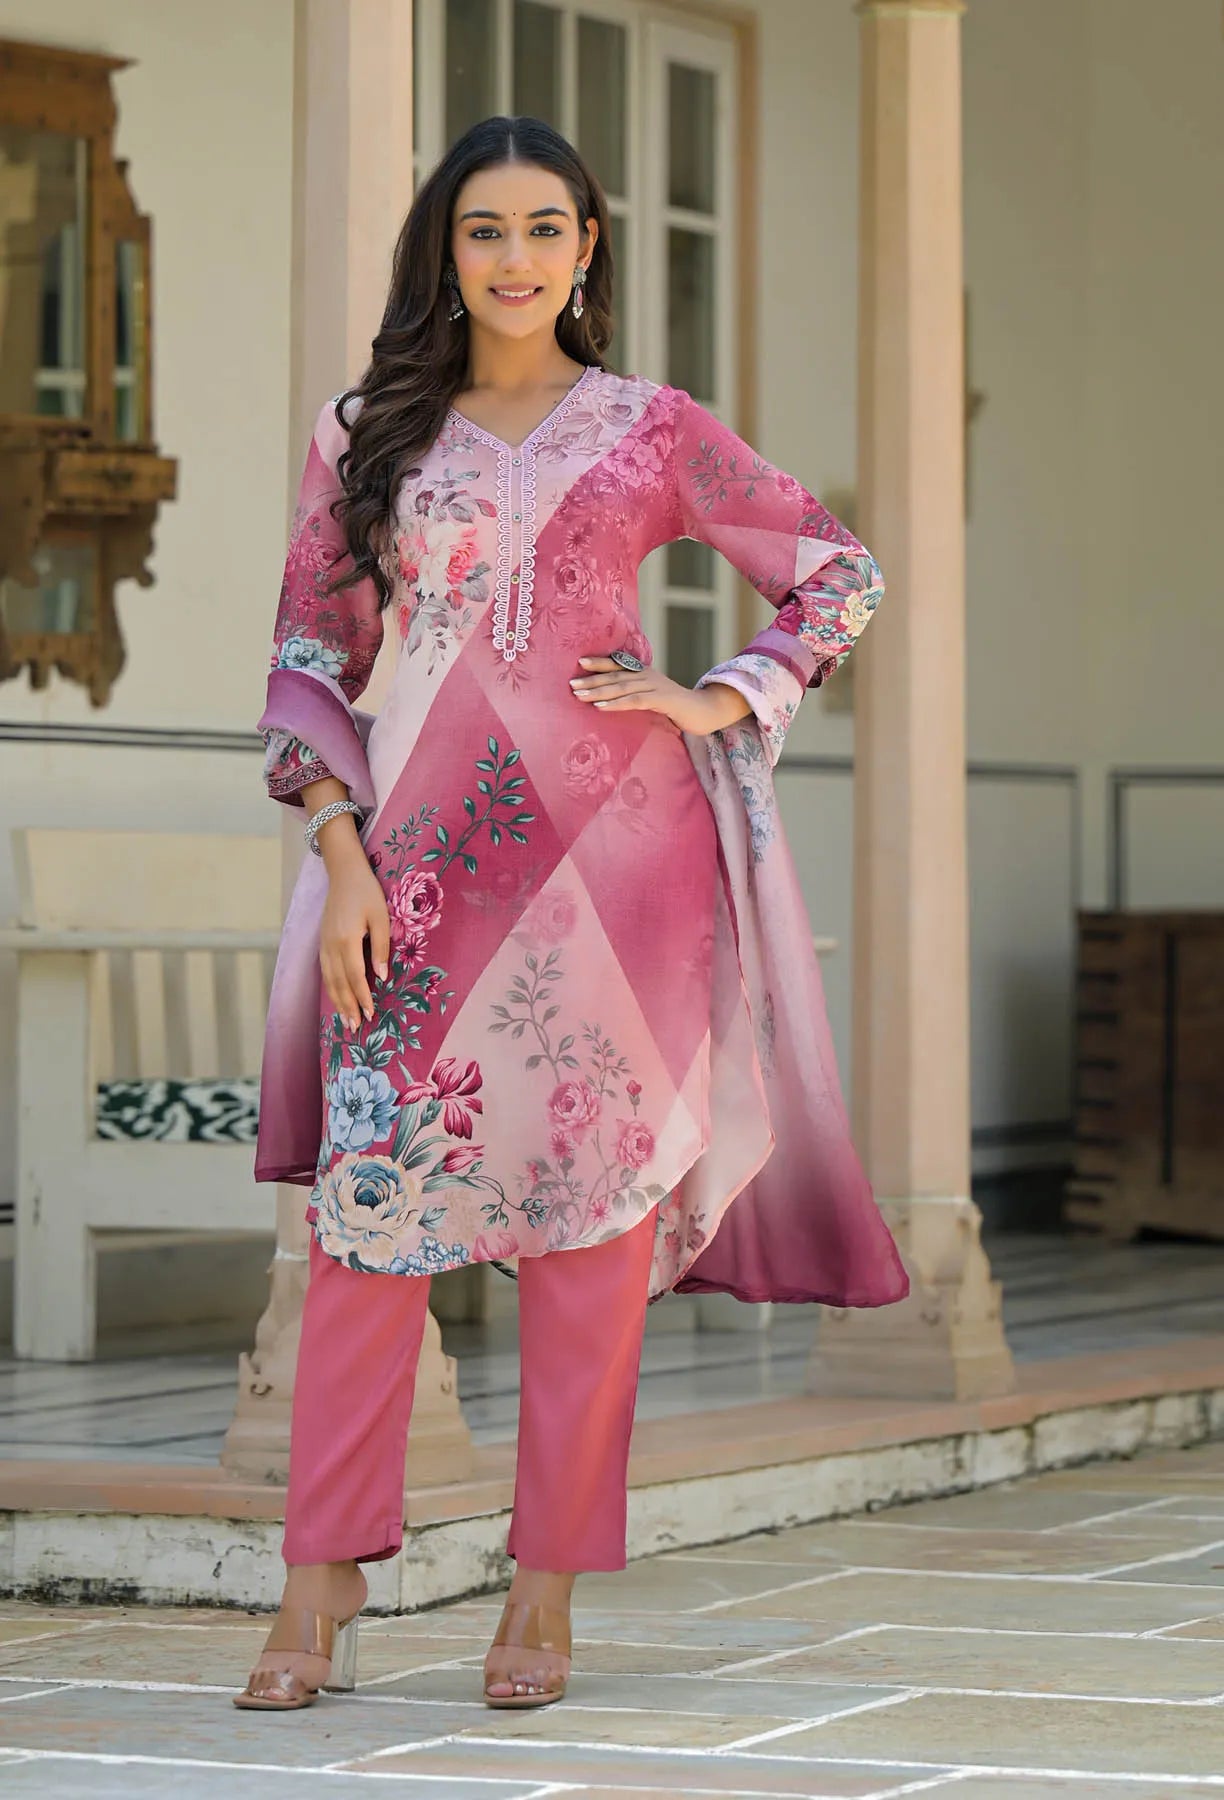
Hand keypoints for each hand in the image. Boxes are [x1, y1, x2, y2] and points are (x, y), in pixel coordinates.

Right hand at [318, 839, 390, 1032]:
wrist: (344, 873)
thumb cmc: (367, 893)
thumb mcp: (381, 917)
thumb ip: (380, 947)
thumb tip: (382, 976)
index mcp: (347, 940)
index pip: (355, 976)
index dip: (362, 997)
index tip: (370, 1014)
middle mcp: (331, 946)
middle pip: (338, 983)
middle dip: (348, 1006)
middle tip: (356, 1027)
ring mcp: (323, 944)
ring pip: (329, 980)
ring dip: (337, 1001)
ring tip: (345, 1020)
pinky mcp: (322, 942)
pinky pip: (325, 971)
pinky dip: (330, 987)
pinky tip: (336, 997)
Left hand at [569, 657, 749, 734]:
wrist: (704, 711)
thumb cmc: (676, 708)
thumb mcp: (653, 698)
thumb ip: (636, 695)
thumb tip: (613, 700)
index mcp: (645, 673)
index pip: (619, 665)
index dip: (600, 663)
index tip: (580, 662)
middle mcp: (648, 676)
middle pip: (615, 676)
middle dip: (592, 679)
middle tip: (571, 683)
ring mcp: (655, 686)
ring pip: (622, 687)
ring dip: (599, 691)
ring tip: (579, 695)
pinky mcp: (662, 700)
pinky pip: (634, 701)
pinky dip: (616, 703)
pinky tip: (601, 706)